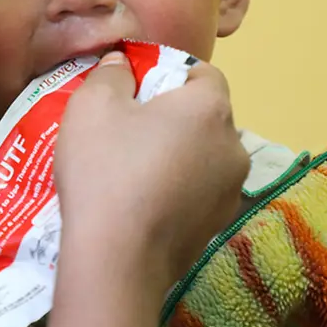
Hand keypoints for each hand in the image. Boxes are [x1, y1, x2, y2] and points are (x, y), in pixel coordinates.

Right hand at [55, 50, 248, 289]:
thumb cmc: (106, 171)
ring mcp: (231, 191)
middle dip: (172, 117)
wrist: (117, 261)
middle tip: (127, 131)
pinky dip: (177, 190)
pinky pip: (198, 193)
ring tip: (133, 171)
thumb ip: (111, 74)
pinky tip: (141, 205)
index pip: (203, 73)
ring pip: (204, 157)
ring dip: (177, 155)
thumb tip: (123, 65)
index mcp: (211, 107)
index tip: (135, 90)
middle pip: (205, 117)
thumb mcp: (92, 106)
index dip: (169, 75)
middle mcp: (234, 145)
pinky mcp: (218, 226)